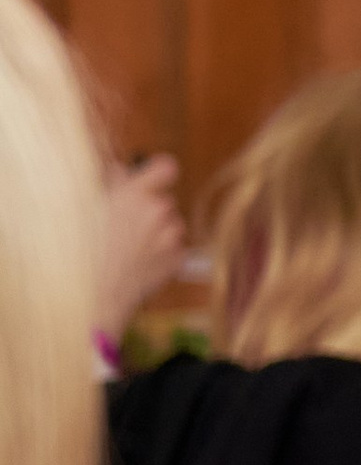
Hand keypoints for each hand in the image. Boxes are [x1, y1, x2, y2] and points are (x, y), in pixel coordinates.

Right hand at [98, 155, 185, 339]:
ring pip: (169, 225)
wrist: (93, 297)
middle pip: (162, 201)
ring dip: (155, 232)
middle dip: (148, 209)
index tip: (150, 177)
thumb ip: (109, 184)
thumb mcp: (85, 210)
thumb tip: (120, 170)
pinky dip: (161, 253)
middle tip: (123, 226)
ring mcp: (171, 237)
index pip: (165, 167)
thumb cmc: (81, 253)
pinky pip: (174, 249)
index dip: (157, 172)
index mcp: (135, 195)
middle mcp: (158, 212)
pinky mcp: (177, 259)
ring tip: (127, 248)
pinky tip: (137, 262)